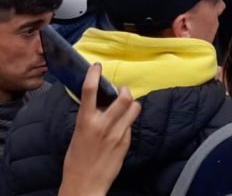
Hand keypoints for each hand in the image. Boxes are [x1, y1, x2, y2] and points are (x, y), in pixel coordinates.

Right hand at [58, 64, 140, 195]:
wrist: (84, 184)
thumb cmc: (77, 160)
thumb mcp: (79, 134)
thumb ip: (90, 118)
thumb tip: (99, 104)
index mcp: (85, 122)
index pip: (89, 92)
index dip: (94, 75)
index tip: (97, 67)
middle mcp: (103, 126)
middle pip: (123, 97)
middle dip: (125, 91)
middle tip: (122, 91)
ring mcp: (117, 134)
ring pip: (134, 108)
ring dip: (132, 105)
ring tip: (126, 108)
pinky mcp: (125, 142)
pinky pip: (131, 125)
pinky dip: (127, 123)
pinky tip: (121, 129)